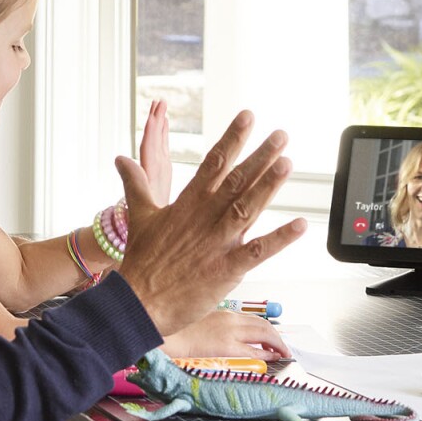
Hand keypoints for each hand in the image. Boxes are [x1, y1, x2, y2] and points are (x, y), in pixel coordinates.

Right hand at [116, 110, 305, 337]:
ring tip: (287, 164)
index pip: (214, 163)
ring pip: (247, 209)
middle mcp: (205, 219)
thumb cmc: (141, 262)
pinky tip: (300, 225)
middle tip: (281, 136)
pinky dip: (279, 239)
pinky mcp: (226, 269)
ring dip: (269, 187)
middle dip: (260, 156)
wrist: (137, 303)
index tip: (248, 117)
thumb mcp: (140, 216)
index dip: (232, 139)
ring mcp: (217, 243)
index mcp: (188, 204)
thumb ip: (136, 184)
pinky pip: (257, 251)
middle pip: (236, 181)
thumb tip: (121, 159)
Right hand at [160, 310, 290, 360]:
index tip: (272, 336)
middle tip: (284, 347)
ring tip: (283, 353)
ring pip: (263, 333)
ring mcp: (228, 331)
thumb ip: (212, 324)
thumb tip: (220, 336)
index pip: (251, 317)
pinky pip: (253, 350)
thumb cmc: (172, 330)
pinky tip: (272, 358)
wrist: (159, 333)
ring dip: (277, 343)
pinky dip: (267, 353)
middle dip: (277, 336)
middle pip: (262, 324)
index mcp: (220, 310)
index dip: (266, 327)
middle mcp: (228, 317)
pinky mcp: (224, 346)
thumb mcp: (196, 320)